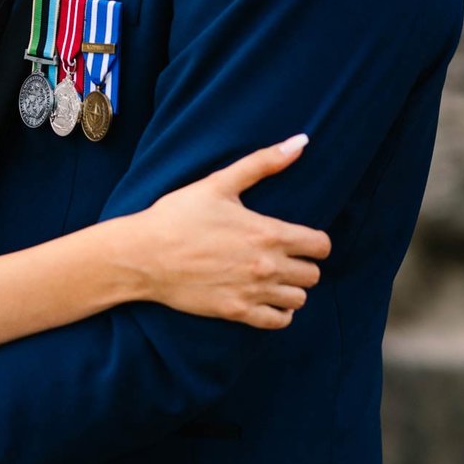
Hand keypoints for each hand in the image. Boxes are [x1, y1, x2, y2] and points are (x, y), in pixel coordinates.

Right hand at [138, 135, 330, 327]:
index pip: (320, 246)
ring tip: (274, 277)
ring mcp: (252, 292)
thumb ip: (263, 163)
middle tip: (283, 256)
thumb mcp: (219, 183)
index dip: (316, 242)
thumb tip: (301, 141)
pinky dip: (278, 312)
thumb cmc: (178, 215)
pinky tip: (265, 298)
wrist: (143, 255)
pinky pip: (278, 321)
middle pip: (313, 274)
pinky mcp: (236, 312)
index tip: (302, 239)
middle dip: (303, 263)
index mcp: (268, 233)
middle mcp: (267, 266)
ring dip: (292, 288)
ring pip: (299, 299)